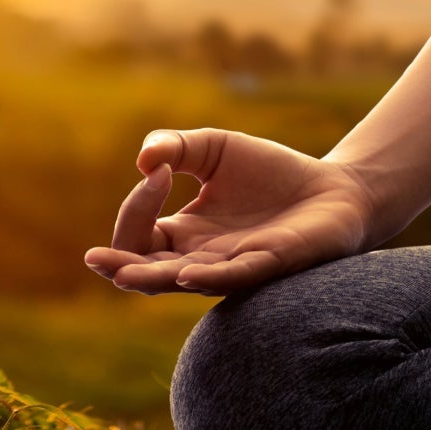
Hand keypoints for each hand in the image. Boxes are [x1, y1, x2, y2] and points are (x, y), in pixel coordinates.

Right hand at [82, 128, 380, 295]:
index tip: (156, 169)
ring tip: (123, 274)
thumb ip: (175, 147)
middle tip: (96, 257)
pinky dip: (209, 276)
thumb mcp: (215, 148)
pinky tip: (186, 272)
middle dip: (119, 265)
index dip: (135, 205)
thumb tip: (142, 160)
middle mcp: (201, 259)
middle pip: (146, 271)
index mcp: (184, 235)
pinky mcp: (269, 265)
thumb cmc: (272, 174)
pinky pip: (234, 277)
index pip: (138, 234)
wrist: (334, 189)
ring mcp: (233, 267)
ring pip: (182, 283)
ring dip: (152, 279)